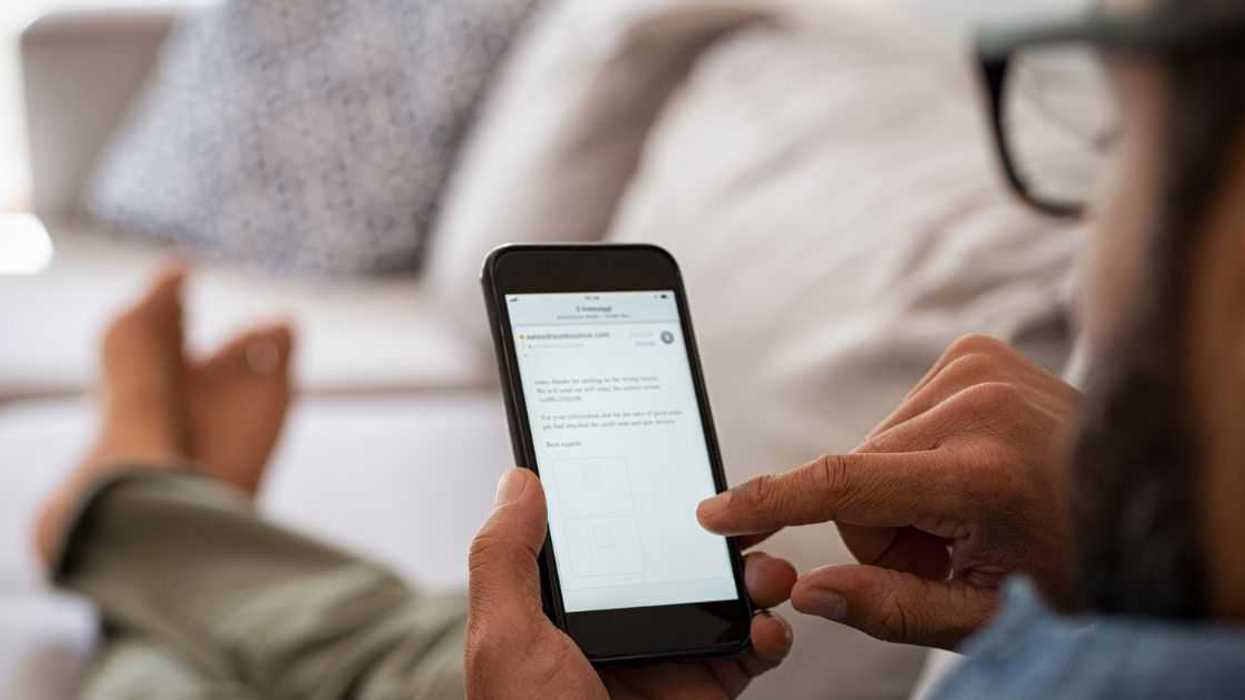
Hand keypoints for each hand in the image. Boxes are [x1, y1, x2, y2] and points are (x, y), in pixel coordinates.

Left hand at [466, 468, 795, 698]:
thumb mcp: (504, 641)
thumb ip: (505, 557)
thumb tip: (519, 479)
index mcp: (565, 609)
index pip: (606, 534)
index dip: (635, 496)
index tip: (666, 460)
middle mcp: (621, 627)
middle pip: (676, 558)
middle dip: (715, 532)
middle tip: (739, 513)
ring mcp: (668, 660)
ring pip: (723, 596)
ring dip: (755, 574)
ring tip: (765, 571)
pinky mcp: (706, 691)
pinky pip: (752, 650)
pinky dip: (771, 633)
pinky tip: (765, 629)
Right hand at [697, 335, 1079, 648]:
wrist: (1145, 499)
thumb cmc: (1073, 567)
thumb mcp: (987, 616)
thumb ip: (890, 608)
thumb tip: (807, 592)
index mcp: (984, 474)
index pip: (845, 485)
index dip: (770, 502)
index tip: (715, 513)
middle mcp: (979, 404)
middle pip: (855, 477)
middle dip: (883, 526)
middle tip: (950, 547)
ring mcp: (980, 367)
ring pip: (872, 447)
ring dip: (902, 489)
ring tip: (969, 509)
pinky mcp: (976, 352)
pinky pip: (899, 415)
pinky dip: (918, 453)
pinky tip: (970, 469)